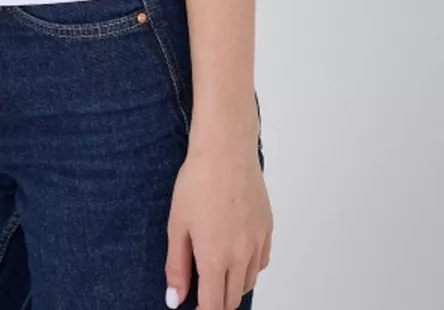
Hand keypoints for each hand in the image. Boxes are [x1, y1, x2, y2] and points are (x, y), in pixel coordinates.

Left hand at [164, 144, 272, 308]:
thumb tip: (175, 300)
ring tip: (215, 270)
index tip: (194, 308)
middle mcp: (241, 257)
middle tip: (201, 290)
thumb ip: (177, 266)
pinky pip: (261, 262)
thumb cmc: (197, 181)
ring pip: (248, 282)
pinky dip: (249, 267)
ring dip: (232, 285)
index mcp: (215, 259)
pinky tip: (235, 254)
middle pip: (232, 300)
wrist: (226, 149)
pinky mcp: (268, 229)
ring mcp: (258, 243)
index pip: (213, 307)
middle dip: (216, 302)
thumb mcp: (177, 224)